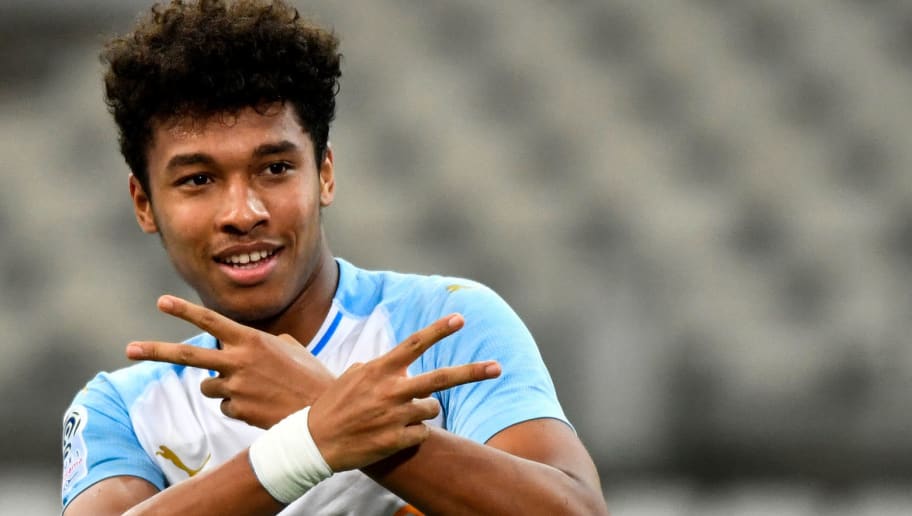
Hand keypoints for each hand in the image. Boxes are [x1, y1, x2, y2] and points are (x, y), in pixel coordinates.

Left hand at [126, 295, 334, 428]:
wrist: (321, 411)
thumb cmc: (310, 376)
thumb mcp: (291, 348)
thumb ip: (265, 342)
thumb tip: (249, 347)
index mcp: (252, 340)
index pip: (211, 320)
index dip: (184, 310)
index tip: (161, 302)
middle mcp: (238, 360)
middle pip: (187, 354)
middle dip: (155, 350)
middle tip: (129, 348)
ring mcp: (235, 387)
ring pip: (208, 386)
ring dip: (222, 388)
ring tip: (254, 390)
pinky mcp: (236, 410)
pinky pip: (226, 406)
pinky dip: (239, 406)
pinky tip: (261, 406)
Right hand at [308, 314, 501, 470]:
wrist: (314, 442)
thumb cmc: (334, 406)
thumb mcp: (353, 376)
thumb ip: (379, 367)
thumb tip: (401, 362)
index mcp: (380, 369)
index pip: (415, 343)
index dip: (439, 330)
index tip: (460, 318)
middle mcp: (391, 390)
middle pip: (441, 378)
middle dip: (472, 372)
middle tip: (498, 367)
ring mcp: (395, 416)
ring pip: (432, 408)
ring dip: (423, 410)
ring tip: (398, 415)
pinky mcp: (396, 440)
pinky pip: (422, 433)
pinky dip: (413, 433)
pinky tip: (392, 434)